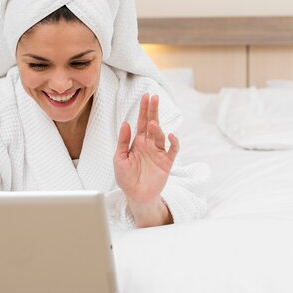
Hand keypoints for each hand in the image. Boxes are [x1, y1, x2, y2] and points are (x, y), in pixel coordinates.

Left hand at [114, 94, 178, 225]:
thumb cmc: (126, 178)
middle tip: (154, 97)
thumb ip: (122, 141)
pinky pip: (172, 150)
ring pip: (161, 136)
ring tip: (152, 123)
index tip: (146, 96)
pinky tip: (171, 135)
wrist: (136, 196)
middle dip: (153, 111)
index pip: (141, 122)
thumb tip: (125, 123)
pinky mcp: (167, 162)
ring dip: (157, 129)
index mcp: (138, 141)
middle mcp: (149, 144)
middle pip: (153, 124)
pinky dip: (173, 142)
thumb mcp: (119, 158)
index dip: (144, 109)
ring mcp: (159, 152)